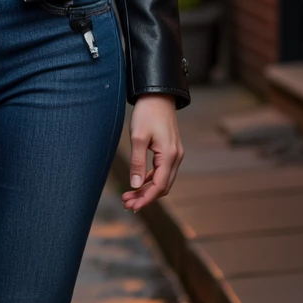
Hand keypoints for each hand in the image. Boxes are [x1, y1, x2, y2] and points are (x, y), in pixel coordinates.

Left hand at [122, 94, 182, 212]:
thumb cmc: (147, 113)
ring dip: (147, 189)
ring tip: (129, 195)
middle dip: (145, 197)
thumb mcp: (138, 137)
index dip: (146, 199)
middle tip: (127, 203)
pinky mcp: (170, 150)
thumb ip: (137, 162)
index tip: (131, 206)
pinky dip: (150, 179)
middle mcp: (176, 157)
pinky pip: (162, 171)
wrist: (158, 95)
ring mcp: (175, 154)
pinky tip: (138, 183)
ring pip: (163, 180)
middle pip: (162, 187)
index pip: (159, 186)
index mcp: (169, 156)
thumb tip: (135, 185)